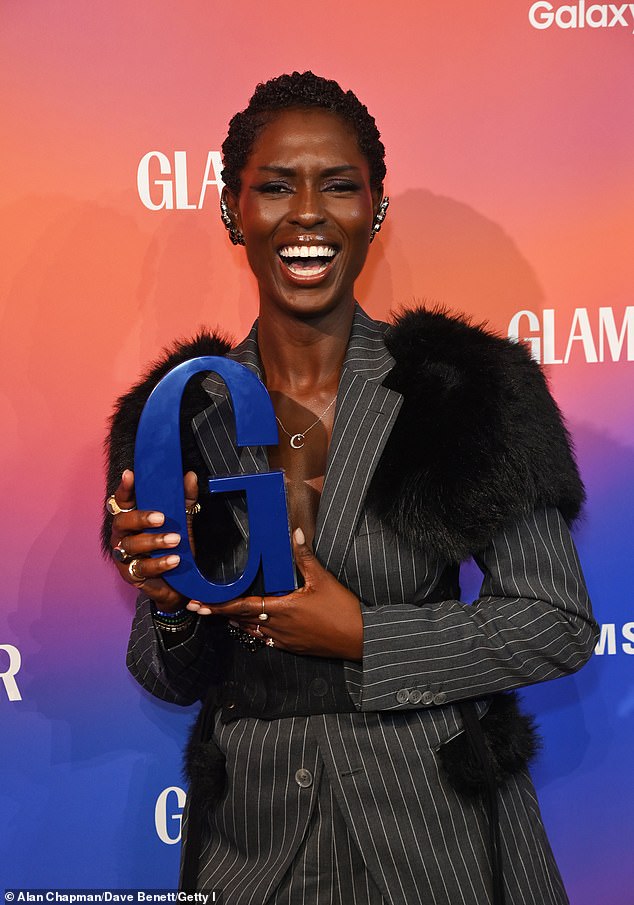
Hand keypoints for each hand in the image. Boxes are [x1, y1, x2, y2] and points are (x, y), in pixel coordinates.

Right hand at [108, 468, 198, 611]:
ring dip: (154, 541)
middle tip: (161, 518)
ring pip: (131, 545)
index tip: (130, 475)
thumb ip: (185, 499)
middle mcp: (122, 535)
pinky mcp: (130, 574)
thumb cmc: (173, 546)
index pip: (122, 500)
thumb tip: (190, 476)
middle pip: (122, 522)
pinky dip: (159, 563)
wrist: (177, 582)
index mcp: (130, 517)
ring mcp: (123, 555)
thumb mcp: (182, 521)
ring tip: (175, 540)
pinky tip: (174, 560)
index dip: (124, 488)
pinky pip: (142, 568)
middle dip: (141, 518)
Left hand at [187, 528, 363, 659]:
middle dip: (221, 614)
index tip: (201, 604)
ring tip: (222, 616)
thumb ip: (305, 556)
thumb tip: (295, 533)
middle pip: (241, 621)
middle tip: (200, 609)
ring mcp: (285, 639)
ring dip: (236, 623)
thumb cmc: (342, 608)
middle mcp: (278, 626)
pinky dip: (254, 633)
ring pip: (252, 632)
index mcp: (282, 608)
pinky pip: (266, 641)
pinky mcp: (293, 647)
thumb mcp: (323, 579)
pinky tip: (252, 628)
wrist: (358, 637)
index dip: (220, 605)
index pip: (243, 607)